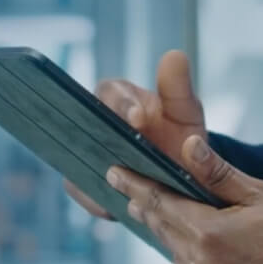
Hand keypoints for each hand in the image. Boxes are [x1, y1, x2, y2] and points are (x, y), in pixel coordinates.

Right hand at [63, 50, 208, 221]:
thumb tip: (175, 55)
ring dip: (93, 174)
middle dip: (97, 142)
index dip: (122, 104)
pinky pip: (79, 187)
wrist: (181, 178)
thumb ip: (179, 89)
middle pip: (82, 125)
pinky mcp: (85, 180)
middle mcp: (95, 121)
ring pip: (76, 159)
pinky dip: (94, 198)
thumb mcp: (185, 113)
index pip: (111, 92)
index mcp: (119, 96)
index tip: (139, 118)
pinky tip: (112, 207)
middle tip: (118, 159)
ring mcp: (87, 152)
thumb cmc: (181, 137)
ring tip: (116, 189)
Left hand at [106, 134, 262, 263]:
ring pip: (181, 261)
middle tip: (135, 194)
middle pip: (165, 232)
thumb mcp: (262, 194)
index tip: (113, 173)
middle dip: (151, 211)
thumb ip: (218, 174)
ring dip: (180, 241)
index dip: (134, 186)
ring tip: (185, 224)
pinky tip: (221, 258)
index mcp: (208, 233)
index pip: (159, 203)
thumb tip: (188, 145)